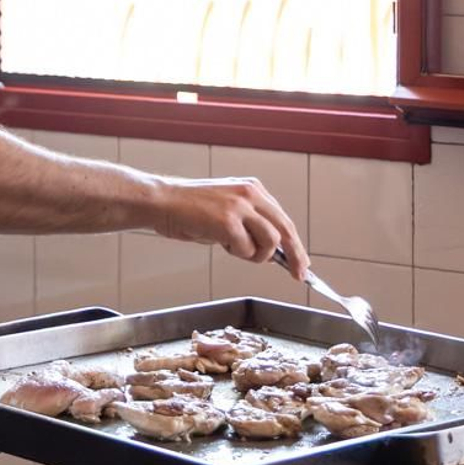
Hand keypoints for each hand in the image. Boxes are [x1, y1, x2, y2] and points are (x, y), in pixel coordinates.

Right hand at [149, 177, 310, 280]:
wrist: (162, 202)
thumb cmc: (188, 209)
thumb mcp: (226, 210)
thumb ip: (249, 224)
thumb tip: (271, 250)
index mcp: (253, 189)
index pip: (283, 220)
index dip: (295, 245)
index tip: (301, 262)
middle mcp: (250, 194)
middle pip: (286, 231)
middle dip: (295, 257)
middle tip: (299, 275)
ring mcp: (240, 207)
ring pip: (270, 242)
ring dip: (254, 254)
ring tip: (233, 247)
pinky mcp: (228, 221)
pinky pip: (246, 249)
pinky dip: (236, 253)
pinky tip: (220, 242)